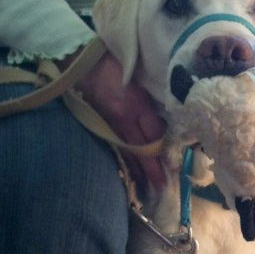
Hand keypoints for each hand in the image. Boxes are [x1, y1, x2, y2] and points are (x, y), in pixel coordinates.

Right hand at [74, 49, 166, 190]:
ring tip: (147, 186)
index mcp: (134, 110)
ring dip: (137, 171)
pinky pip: (115, 148)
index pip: (151, 139)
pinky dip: (124, 161)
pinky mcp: (101, 126)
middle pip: (139, 152)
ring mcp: (110, 125)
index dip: (159, 159)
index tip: (169, 176)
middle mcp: (122, 122)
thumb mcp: (139, 88)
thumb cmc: (116, 70)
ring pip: (127, 153)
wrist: (85, 65)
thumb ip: (150, 112)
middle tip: (161, 189)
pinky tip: (129, 171)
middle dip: (150, 171)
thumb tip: (160, 135)